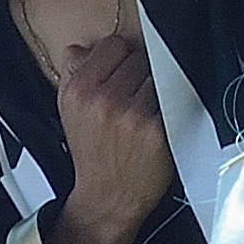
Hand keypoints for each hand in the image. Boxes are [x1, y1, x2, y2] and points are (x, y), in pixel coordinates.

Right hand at [40, 26, 169, 243]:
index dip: (121, 58)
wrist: (107, 198)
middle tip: (136, 96)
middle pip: (139, 57)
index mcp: (78, 90)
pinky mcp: (158, 130)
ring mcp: (132, 114)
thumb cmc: (92, 152)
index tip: (123, 73)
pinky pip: (174, 97)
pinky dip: (171, 105)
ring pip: (159, 74)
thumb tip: (80, 48)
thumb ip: (74, 75)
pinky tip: (162, 120)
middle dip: (140, 74)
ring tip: (148, 109)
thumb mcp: (70, 112)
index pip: (114, 45)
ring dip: (158, 88)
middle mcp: (103, 99)